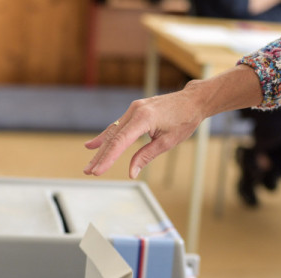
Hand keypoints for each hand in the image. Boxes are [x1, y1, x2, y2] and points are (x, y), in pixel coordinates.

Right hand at [83, 65, 263, 178]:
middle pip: (112, 137)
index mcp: (143, 119)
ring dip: (101, 149)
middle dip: (100, 156)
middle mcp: (135, 111)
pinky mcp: (135, 110)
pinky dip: (106, 137)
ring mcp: (134, 109)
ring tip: (89, 164)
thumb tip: (131, 173)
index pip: (120, 142)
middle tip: (88, 171)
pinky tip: (93, 145)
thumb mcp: (167, 142)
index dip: (107, 158)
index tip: (97, 171)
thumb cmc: (184, 121)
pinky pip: (118, 126)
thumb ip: (146, 156)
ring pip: (113, 132)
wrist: (192, 101)